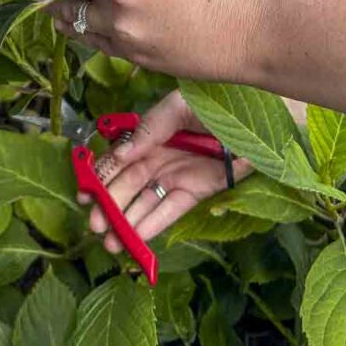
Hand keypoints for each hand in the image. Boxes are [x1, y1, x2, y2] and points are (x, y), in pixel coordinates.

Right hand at [81, 91, 250, 250]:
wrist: (262, 113)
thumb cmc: (219, 101)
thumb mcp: (179, 106)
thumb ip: (150, 128)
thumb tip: (120, 154)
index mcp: (151, 134)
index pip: (119, 159)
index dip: (100, 176)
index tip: (84, 194)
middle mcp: (160, 157)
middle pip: (128, 185)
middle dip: (108, 206)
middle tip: (93, 225)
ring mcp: (178, 175)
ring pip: (146, 203)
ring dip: (126, 223)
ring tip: (109, 243)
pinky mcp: (198, 192)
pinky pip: (171, 210)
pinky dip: (153, 224)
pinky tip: (136, 238)